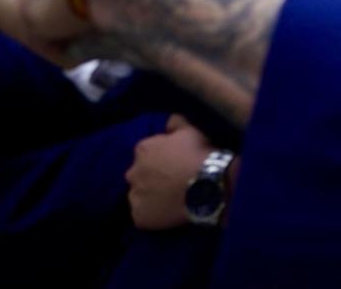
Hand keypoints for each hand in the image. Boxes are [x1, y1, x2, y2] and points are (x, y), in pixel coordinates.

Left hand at [125, 115, 213, 229]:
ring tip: (171, 199)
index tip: (175, 162)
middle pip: (139, 175)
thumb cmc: (199, 154)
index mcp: (143, 149)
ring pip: (139, 196)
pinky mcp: (139, 217)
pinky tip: (168, 212)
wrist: (208, 185)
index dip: (161, 158)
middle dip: (151, 177)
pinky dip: (153, 214)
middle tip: (172, 181)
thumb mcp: (192, 129)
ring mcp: (134, 196)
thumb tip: (168, 122)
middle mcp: (132, 172)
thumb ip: (176, 122)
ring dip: (150, 196)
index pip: (146, 153)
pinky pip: (143, 216)